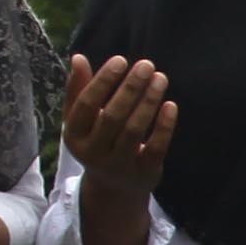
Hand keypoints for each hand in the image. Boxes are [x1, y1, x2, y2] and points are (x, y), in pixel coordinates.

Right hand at [63, 53, 178, 202]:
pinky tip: (170, 105)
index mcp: (74, 135)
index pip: (86, 105)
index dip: (103, 81)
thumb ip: (79, 89)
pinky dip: (164, 127)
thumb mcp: (82, 119)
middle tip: (146, 65)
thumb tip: (78, 57)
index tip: (121, 60)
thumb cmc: (97, 140)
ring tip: (160, 78)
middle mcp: (93, 153)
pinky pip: (155, 148)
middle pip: (112, 117)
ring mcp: (118, 165)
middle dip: (130, 88)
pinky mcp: (143, 173)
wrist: (114, 187)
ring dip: (148, 102)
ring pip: (134, 131)